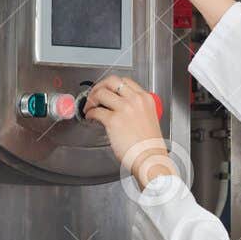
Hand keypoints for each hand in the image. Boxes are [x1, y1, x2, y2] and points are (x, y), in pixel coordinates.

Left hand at [83, 75, 175, 189]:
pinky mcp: (113, 120)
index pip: (126, 81)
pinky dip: (90, 113)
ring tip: (89, 107)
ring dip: (91, 99)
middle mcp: (136, 100)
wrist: (150, 158)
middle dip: (99, 86)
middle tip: (94, 94)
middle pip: (112, 81)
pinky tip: (90, 118)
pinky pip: (96, 111)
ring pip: (101, 93)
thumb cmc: (150, 145)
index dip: (112, 84)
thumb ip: (138, 109)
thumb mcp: (150, 119)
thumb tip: (120, 107)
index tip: (107, 90)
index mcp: (146, 99)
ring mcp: (124, 109)